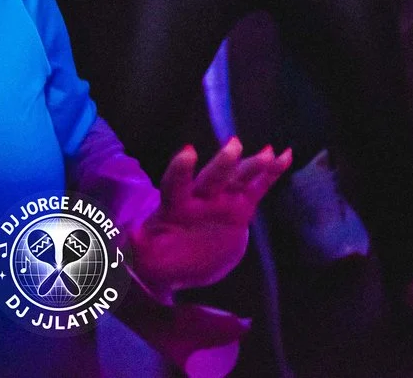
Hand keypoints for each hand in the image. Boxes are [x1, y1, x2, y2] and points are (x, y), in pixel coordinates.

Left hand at [126, 140, 291, 295]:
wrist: (183, 265)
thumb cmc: (157, 260)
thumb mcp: (141, 260)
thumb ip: (134, 249)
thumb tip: (128, 237)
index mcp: (173, 209)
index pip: (175, 186)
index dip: (180, 171)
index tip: (188, 154)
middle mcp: (199, 198)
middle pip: (211, 178)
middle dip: (222, 163)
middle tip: (234, 146)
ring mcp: (221, 201)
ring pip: (237, 178)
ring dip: (251, 164)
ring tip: (268, 153)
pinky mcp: (241, 208)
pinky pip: (258, 187)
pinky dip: (272, 172)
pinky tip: (284, 156)